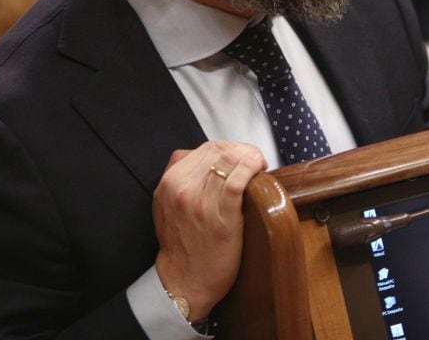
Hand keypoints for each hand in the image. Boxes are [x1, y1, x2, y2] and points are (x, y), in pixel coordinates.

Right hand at [152, 140, 267, 319]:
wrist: (185, 280)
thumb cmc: (183, 243)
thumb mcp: (168, 204)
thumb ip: (183, 178)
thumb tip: (212, 158)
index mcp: (169, 181)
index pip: (205, 148)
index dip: (229, 148)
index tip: (241, 157)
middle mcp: (181, 188)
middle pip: (219, 150)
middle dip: (242, 151)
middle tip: (254, 161)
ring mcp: (200, 201)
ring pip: (230, 160)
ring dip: (251, 158)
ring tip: (259, 166)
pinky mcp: (221, 215)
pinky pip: (238, 180)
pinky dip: (251, 169)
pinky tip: (259, 170)